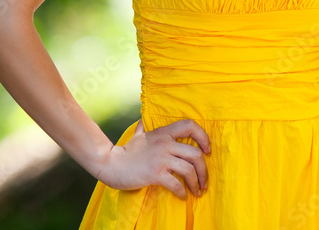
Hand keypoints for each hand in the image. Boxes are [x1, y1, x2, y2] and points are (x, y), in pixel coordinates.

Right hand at [94, 118, 211, 199]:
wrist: (110, 164)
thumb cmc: (126, 151)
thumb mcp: (137, 135)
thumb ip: (143, 128)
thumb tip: (142, 122)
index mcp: (164, 133)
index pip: (190, 126)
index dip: (203, 137)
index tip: (207, 150)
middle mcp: (165, 144)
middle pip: (196, 154)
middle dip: (204, 170)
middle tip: (205, 181)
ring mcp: (161, 159)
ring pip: (189, 170)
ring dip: (197, 183)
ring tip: (197, 191)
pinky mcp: (155, 174)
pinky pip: (176, 184)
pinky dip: (183, 192)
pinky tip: (183, 196)